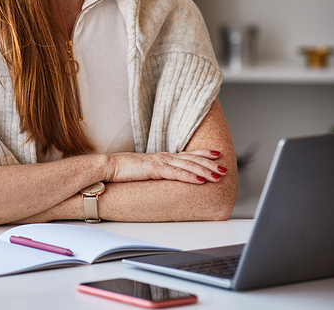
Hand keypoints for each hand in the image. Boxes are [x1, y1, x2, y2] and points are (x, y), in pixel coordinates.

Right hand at [105, 149, 226, 184]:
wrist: (108, 166)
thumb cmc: (123, 171)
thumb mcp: (144, 171)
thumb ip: (156, 173)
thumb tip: (166, 179)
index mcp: (162, 158)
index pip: (186, 154)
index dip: (202, 153)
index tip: (216, 154)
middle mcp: (164, 157)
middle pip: (191, 159)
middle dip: (209, 163)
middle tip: (224, 166)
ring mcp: (160, 162)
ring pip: (187, 165)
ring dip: (205, 170)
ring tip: (218, 174)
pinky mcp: (154, 169)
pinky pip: (176, 173)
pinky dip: (190, 176)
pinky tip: (200, 180)